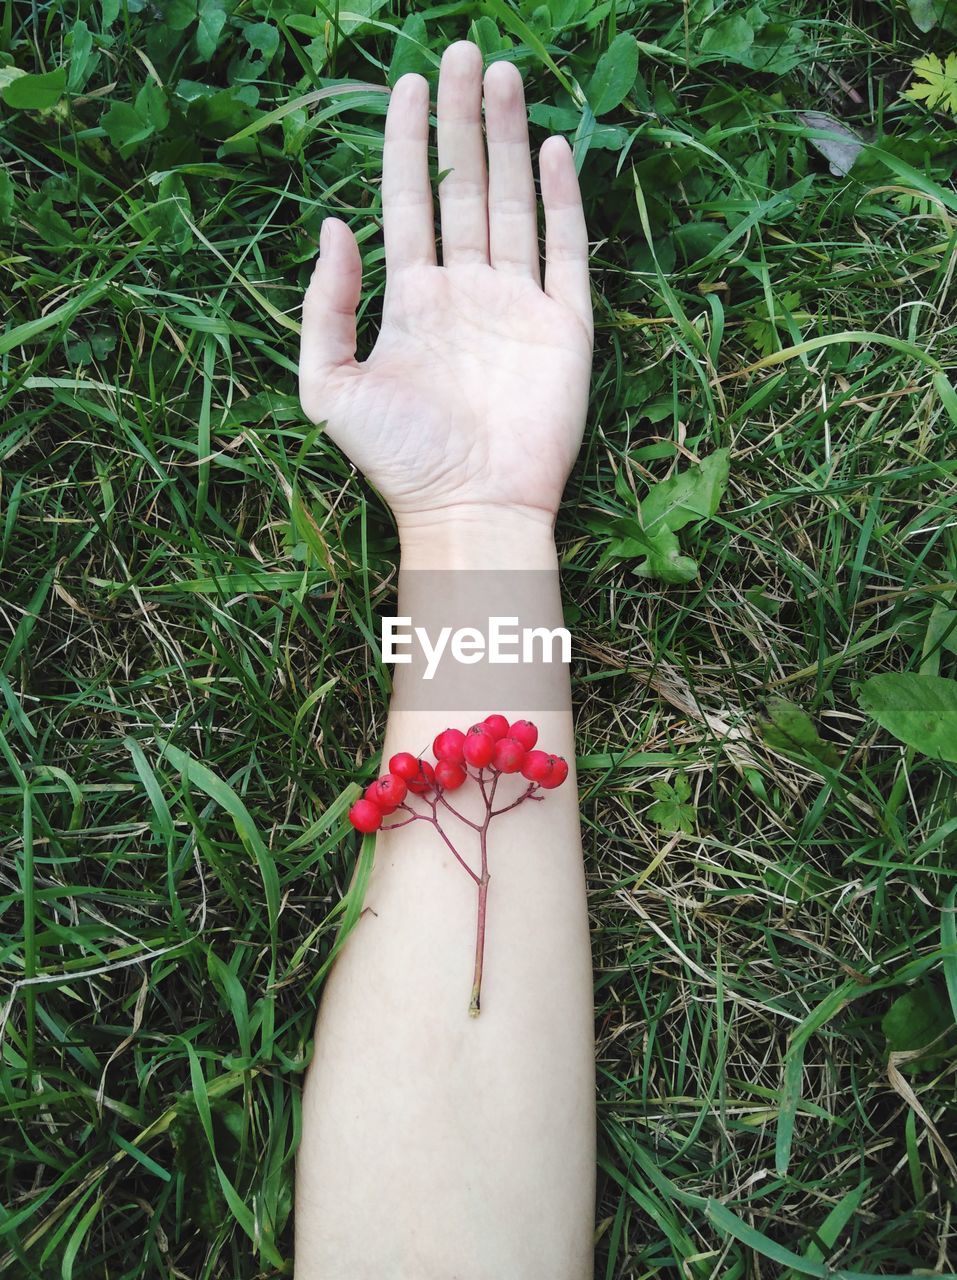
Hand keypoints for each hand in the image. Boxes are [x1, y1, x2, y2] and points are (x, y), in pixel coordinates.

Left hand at [298, 41, 592, 529]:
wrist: (470, 508)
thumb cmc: (398, 460)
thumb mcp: (329, 386)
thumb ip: (325, 307)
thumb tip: (332, 226)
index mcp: (412, 300)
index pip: (407, 202)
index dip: (405, 143)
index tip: (405, 83)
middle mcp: (466, 291)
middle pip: (463, 187)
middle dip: (459, 120)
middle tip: (461, 50)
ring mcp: (519, 305)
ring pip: (513, 204)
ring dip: (507, 139)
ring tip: (501, 74)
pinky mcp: (565, 328)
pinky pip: (567, 252)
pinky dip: (560, 201)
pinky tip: (550, 150)